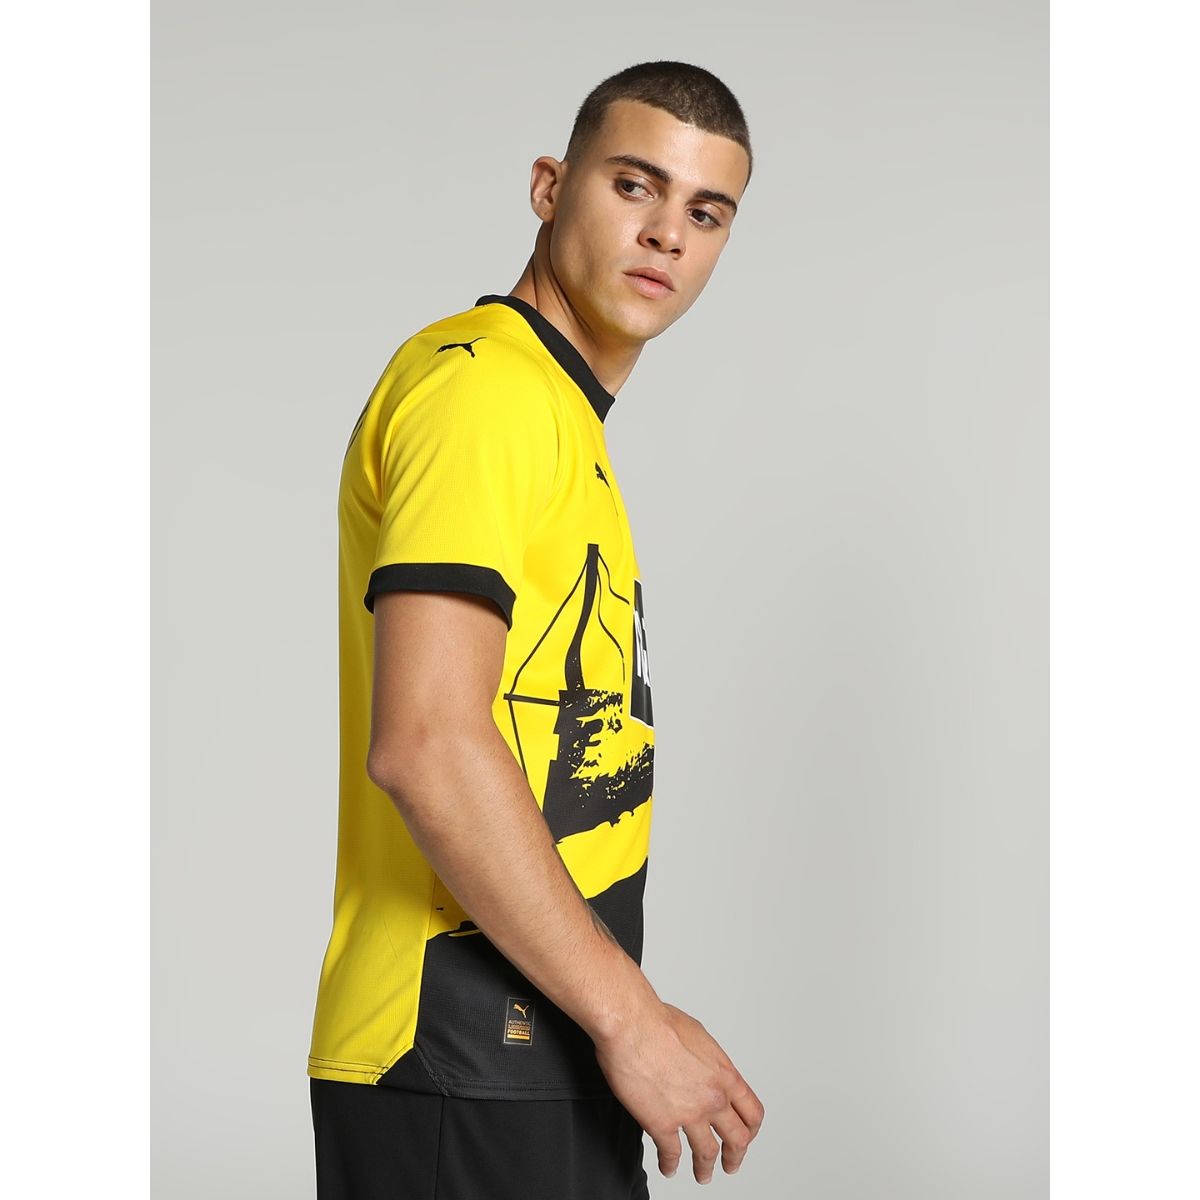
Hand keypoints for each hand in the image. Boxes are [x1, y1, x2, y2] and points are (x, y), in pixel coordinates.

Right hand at [594, 999, 764, 1183]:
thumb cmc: (658, 1021)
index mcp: (724, 1074)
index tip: (746, 1135)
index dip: (751, 1129)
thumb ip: (707, 1062)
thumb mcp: (698, 1036)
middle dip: (735, 1156)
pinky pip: (671, 1154)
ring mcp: (689, 1113)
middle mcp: (713, 1097)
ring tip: (703, 1174)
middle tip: (731, 1163)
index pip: (752, 1112)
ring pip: (707, 1153)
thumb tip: (704, 1069)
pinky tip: (668, 1166)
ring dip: (705, 1168)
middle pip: (737, 1139)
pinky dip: (671, 1165)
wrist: (632, 1024)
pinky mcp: (662, 1124)